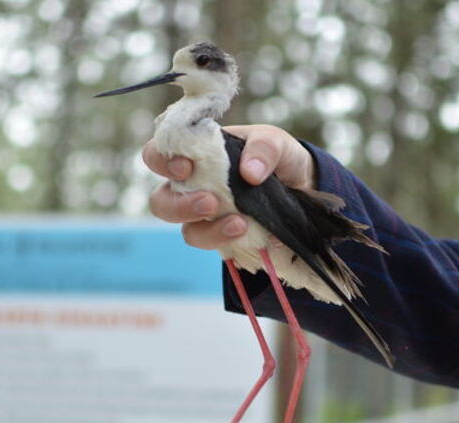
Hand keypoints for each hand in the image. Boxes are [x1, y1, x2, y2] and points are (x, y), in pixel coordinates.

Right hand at [145, 125, 316, 249]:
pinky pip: (213, 244)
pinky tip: (250, 231)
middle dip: (179, 206)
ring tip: (238, 224)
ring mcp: (204, 214)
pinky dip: (228, 240)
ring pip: (185, 229)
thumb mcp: (276, 141)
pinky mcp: (220, 235)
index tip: (187, 167)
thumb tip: (249, 173)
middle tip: (210, 203)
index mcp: (194, 153)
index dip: (162, 162)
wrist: (300, 187)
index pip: (157, 154)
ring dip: (207, 230)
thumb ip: (264, 148)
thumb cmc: (277, 157)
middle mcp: (191, 185)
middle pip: (160, 200)